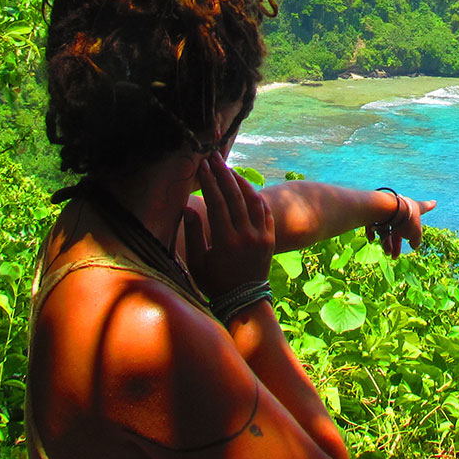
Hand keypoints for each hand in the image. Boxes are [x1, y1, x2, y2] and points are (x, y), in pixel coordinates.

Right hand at [184, 154, 274, 297]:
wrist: (244, 301)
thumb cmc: (215, 283)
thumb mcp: (197, 262)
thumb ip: (193, 234)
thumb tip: (188, 208)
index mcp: (226, 242)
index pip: (217, 203)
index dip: (209, 182)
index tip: (202, 166)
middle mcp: (246, 236)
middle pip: (235, 196)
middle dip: (223, 174)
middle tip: (214, 157)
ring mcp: (261, 236)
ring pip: (253, 200)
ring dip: (240, 182)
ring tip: (228, 169)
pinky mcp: (270, 238)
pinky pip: (265, 211)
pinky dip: (255, 197)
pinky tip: (246, 188)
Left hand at [373, 191, 436, 257]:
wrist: (387, 209)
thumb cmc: (405, 220)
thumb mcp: (416, 233)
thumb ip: (416, 240)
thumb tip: (414, 245)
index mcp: (413, 209)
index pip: (424, 207)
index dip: (429, 206)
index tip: (434, 202)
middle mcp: (400, 209)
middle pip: (399, 228)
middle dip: (396, 244)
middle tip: (394, 256)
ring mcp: (387, 210)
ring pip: (385, 229)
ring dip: (386, 242)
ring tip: (386, 252)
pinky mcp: (374, 212)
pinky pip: (373, 225)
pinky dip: (372, 233)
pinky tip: (372, 239)